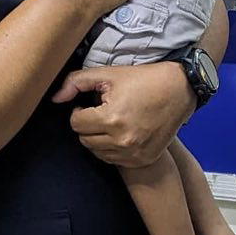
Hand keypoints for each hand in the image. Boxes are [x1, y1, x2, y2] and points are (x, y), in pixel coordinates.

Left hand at [52, 62, 194, 168]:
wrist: (179, 90)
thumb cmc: (143, 80)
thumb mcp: (108, 74)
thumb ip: (76, 82)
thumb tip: (55, 99)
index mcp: (111, 119)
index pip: (76, 123)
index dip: (80, 112)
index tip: (91, 105)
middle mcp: (122, 140)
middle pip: (84, 139)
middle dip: (88, 125)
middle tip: (102, 112)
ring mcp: (133, 153)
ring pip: (97, 152)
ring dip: (99, 138)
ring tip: (112, 122)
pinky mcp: (142, 160)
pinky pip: (114, 160)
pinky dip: (113, 149)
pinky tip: (123, 132)